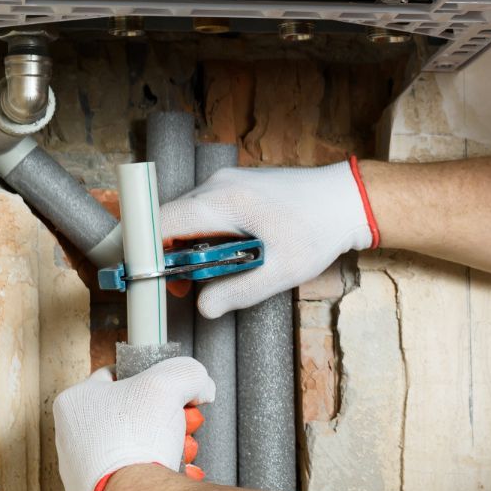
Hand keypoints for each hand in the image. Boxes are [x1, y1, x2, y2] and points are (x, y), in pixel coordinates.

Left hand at [54, 357, 214, 490]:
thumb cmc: (134, 440)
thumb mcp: (168, 382)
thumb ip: (187, 373)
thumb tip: (201, 387)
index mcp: (75, 404)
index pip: (115, 376)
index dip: (150, 377)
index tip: (172, 389)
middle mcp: (73, 439)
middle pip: (134, 415)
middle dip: (169, 418)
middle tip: (187, 423)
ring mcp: (86, 475)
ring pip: (140, 448)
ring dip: (170, 446)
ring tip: (185, 452)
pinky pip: (140, 481)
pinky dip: (163, 476)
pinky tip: (181, 476)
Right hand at [159, 158, 378, 318]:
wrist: (345, 200)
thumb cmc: (318, 231)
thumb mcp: (281, 271)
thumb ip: (238, 291)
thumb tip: (203, 307)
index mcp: (224, 201)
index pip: (163, 221)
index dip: (146, 250)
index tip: (144, 277)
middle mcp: (218, 185)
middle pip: (170, 219)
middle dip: (167, 254)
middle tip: (179, 288)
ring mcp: (226, 182)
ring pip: (186, 215)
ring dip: (185, 246)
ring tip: (204, 276)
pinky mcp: (235, 187)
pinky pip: (203, 211)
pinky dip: (201, 235)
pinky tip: (221, 257)